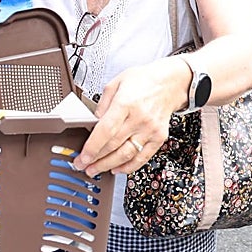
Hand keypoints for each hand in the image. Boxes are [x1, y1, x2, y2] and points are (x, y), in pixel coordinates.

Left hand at [72, 58, 186, 176]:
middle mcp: (139, 119)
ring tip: (95, 170)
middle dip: (95, 159)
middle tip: (82, 165)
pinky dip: (129, 167)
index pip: (106, 130)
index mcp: (125, 103)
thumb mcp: (115, 83)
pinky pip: (143, 157)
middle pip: (114, 145)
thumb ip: (102, 104)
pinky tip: (117, 169)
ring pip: (127, 154)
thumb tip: (92, 122)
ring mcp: (150, 130)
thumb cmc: (142, 81)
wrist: (169, 83)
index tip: (82, 157)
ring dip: (109, 165)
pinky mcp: (159, 137)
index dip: (92, 147)